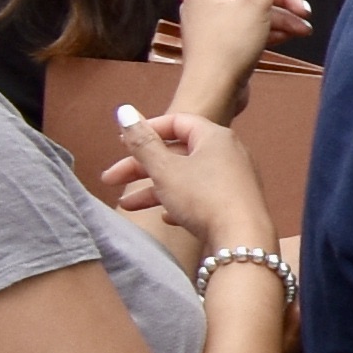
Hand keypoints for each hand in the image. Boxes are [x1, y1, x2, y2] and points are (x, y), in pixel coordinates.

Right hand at [98, 103, 279, 260]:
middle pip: (177, 154)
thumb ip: (142, 142)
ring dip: (154, 190)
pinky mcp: (233, 205)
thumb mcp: (165, 169)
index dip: (147, 130)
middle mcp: (228, 154)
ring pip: (185, 179)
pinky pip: (200, 200)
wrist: (242, 240)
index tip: (121, 142)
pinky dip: (178, 205)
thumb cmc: (204, 197)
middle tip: (109, 180)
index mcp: (215, 137)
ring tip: (127, 206)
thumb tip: (124, 111)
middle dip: (141, 167)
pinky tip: (165, 218)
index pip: (177, 122)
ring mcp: (233, 180)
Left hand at [167, 0, 306, 118]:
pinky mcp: (224, 42)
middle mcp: (208, 0)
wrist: (213, 93)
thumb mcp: (256, 4)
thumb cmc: (230, 46)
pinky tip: (291, 36)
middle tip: (305, 9)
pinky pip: (251, 26)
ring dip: (283, 16)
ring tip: (304, 29)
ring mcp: (215, 22)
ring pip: (256, 8)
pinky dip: (272, 29)